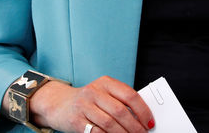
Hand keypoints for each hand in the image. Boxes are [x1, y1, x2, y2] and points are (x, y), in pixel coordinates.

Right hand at [29, 75, 153, 132]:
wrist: (59, 104)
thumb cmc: (88, 101)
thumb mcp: (103, 94)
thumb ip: (120, 102)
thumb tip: (142, 119)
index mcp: (105, 83)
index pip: (129, 95)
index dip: (143, 110)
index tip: (150, 122)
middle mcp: (93, 92)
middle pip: (120, 111)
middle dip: (135, 127)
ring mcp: (83, 106)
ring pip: (109, 124)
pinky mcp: (76, 121)